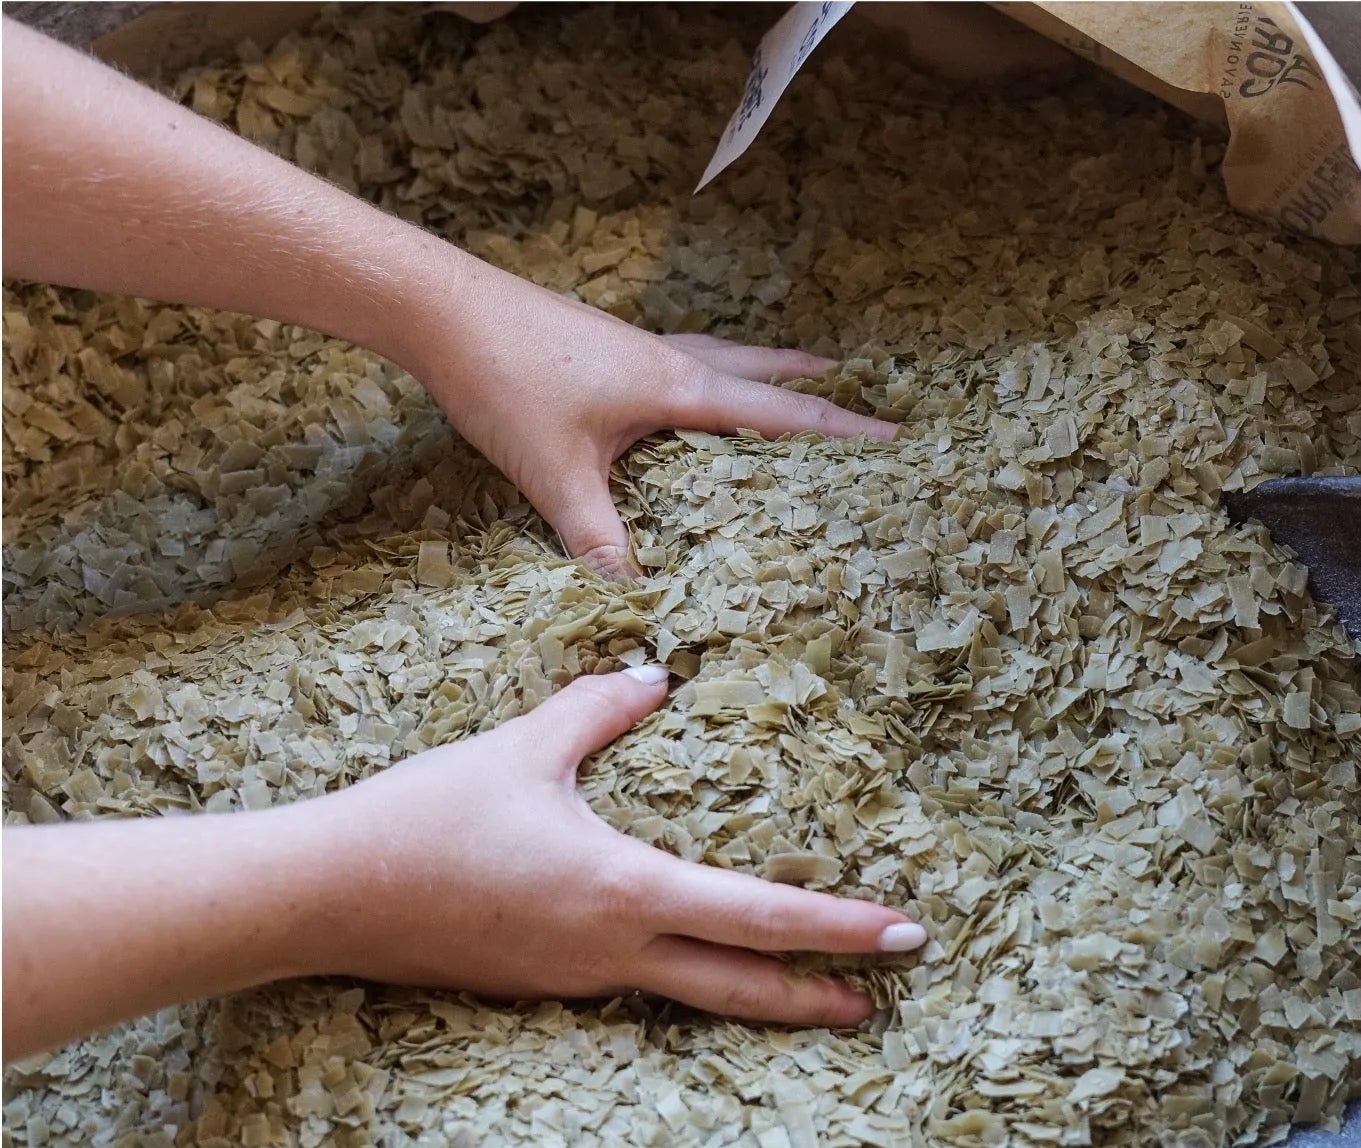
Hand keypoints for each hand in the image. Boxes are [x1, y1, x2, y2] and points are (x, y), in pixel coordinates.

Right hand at [302, 666, 923, 1024]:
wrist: (322, 897)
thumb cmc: (424, 818)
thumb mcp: (522, 748)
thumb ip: (600, 706)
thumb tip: (659, 673)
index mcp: (623, 890)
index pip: (759, 916)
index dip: (838, 929)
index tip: (902, 934)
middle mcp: (613, 949)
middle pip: (741, 985)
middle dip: (820, 994)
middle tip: (887, 996)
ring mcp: (577, 978)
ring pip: (691, 995)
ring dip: (756, 994)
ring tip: (812, 993)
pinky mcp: (542, 985)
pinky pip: (636, 987)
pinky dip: (687, 980)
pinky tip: (695, 963)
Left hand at [408, 265, 896, 577]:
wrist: (440, 308)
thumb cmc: (504, 383)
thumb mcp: (555, 475)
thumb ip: (599, 539)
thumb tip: (636, 601)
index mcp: (677, 388)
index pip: (778, 414)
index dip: (839, 430)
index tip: (895, 434)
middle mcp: (669, 360)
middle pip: (762, 372)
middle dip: (815, 387)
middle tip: (862, 390)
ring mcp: (637, 346)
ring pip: (724, 355)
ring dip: (768, 366)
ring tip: (803, 367)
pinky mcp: (605, 344)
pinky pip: (683, 356)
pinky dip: (713, 366)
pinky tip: (691, 381)